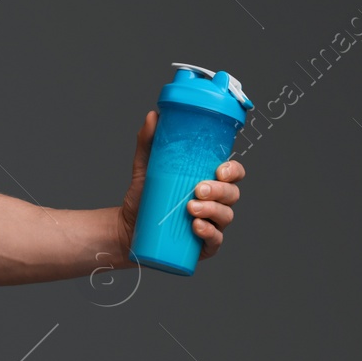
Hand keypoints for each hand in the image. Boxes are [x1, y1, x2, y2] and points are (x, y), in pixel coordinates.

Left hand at [117, 109, 246, 262]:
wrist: (128, 228)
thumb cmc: (144, 197)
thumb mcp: (145, 167)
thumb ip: (149, 142)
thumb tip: (153, 115)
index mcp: (209, 181)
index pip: (233, 173)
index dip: (233, 170)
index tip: (219, 170)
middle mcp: (216, 202)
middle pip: (232, 194)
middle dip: (219, 191)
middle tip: (197, 189)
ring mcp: (212, 224)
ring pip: (226, 216)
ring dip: (212, 211)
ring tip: (190, 208)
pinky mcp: (204, 245)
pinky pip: (215, 240)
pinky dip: (209, 233)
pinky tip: (197, 227)